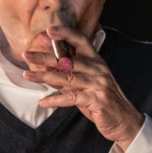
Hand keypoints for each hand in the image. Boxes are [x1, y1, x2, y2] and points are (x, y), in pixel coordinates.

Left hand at [23, 26, 144, 150]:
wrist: (124, 121)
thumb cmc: (102, 101)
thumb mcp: (85, 85)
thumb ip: (67, 75)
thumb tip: (45, 68)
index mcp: (96, 61)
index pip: (81, 41)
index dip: (65, 33)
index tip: (48, 31)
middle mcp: (98, 69)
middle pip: (68, 60)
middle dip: (46, 56)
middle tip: (27, 54)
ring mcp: (98, 84)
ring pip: (67, 77)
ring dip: (45, 77)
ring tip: (28, 75)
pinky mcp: (96, 100)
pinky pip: (72, 98)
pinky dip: (56, 100)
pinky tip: (43, 101)